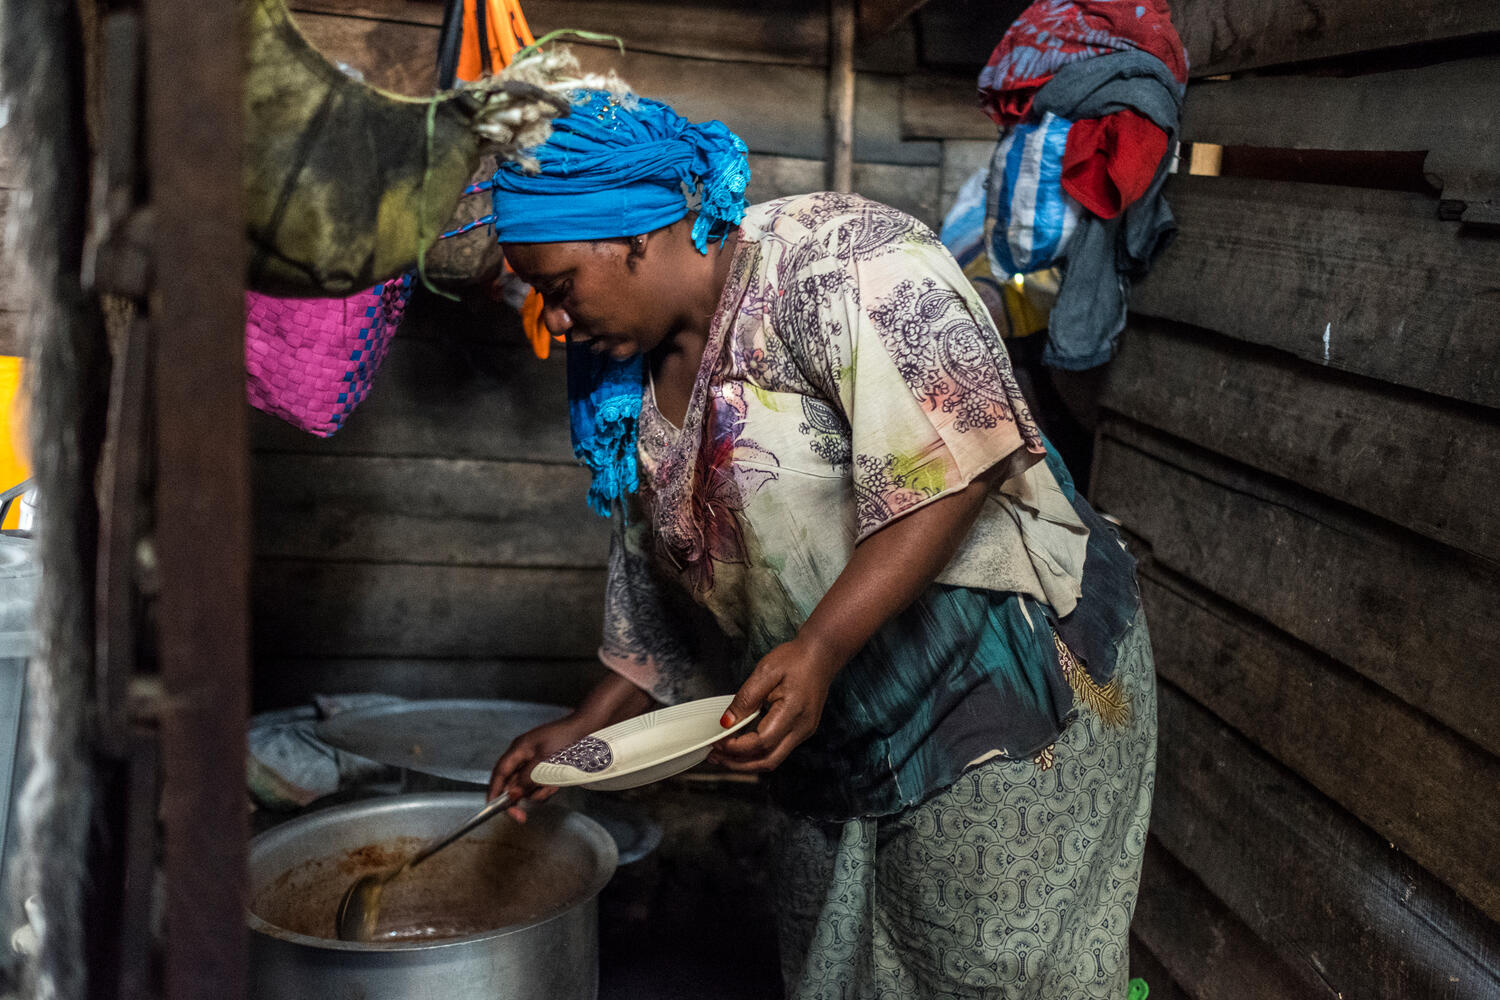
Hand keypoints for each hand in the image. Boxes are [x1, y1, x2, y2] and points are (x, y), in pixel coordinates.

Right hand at [487, 713, 597, 820]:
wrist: (589, 728)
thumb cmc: (567, 738)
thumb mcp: (545, 760)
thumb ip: (527, 778)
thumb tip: (512, 794)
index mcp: (519, 749)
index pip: (500, 773)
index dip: (494, 791)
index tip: (493, 808)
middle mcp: (524, 756)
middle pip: (512, 783)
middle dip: (520, 797)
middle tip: (522, 816)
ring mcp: (535, 761)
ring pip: (528, 786)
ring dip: (538, 792)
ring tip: (552, 786)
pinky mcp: (547, 766)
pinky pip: (541, 783)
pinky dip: (548, 787)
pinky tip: (557, 783)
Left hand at [707, 636, 842, 772]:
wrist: (821, 655)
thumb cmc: (796, 659)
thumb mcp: (765, 671)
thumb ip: (745, 698)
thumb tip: (727, 723)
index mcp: (793, 712)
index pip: (761, 742)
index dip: (736, 747)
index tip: (717, 741)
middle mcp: (801, 728)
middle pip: (767, 761)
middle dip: (738, 764)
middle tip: (715, 757)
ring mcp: (803, 732)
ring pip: (772, 759)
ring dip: (746, 762)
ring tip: (723, 754)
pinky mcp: (801, 731)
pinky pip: (777, 750)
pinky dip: (757, 753)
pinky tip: (742, 746)